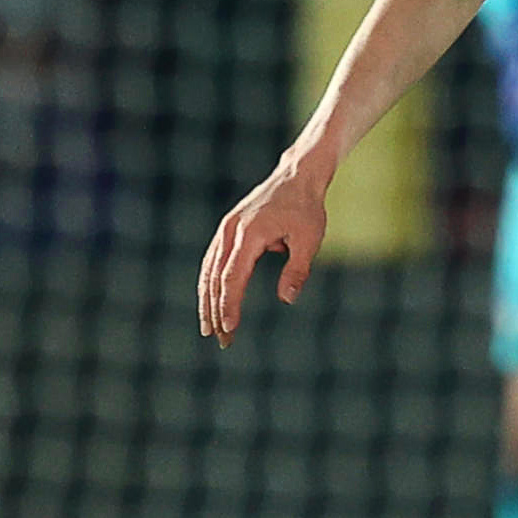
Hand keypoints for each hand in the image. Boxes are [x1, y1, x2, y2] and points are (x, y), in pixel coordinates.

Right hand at [198, 158, 329, 347]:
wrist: (297, 177)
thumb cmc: (306, 209)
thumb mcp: (310, 239)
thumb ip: (298, 269)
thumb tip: (288, 299)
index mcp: (249, 234)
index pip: (233, 277)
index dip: (228, 304)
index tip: (229, 328)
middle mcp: (231, 231)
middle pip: (214, 277)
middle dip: (215, 310)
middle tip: (220, 340)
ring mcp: (226, 229)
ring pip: (209, 270)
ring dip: (207, 300)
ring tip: (210, 328)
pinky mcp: (228, 230)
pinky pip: (213, 261)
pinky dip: (210, 283)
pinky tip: (212, 302)